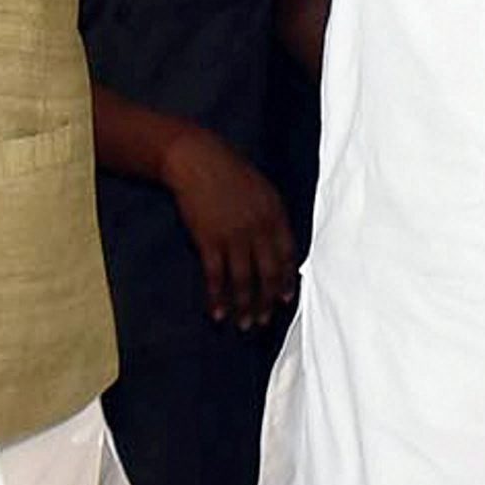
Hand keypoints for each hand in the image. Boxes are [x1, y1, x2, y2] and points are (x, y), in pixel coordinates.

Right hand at [163, 130, 298, 329]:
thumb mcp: (262, 190)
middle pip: (267, 274)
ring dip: (244, 307)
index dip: (286, 281)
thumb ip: (271, 217)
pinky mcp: (209, 240)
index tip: (285, 299)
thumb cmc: (230, 171)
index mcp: (275, 215)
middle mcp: (258, 228)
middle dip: (267, 301)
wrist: (197, 160)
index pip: (287, 256)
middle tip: (264, 321)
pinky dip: (217, 298)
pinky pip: (216, 277)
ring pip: (243, 281)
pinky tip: (217, 313)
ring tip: (244, 325)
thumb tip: (276, 245)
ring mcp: (234, 236)